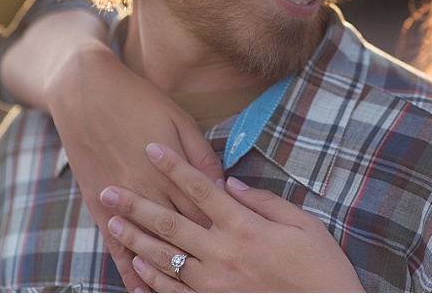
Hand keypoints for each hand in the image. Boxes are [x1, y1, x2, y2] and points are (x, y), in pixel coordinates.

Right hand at [3, 9, 224, 291]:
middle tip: (225, 274)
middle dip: (203, 254)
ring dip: (167, 270)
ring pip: (148, 244)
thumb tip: (223, 183)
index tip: (243, 248)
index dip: (224, 230)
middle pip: (181, 232)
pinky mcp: (98, 204)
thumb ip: (201, 156)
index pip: (204, 211)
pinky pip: (114, 246)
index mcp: (172, 171)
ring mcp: (121, 200)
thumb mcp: (180, 120)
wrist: (86, 91)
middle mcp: (148, 191)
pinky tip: (138, 289)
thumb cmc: (140, 101)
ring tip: (188, 292)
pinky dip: (128, 270)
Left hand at [100, 143, 364, 292]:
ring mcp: (215, 284)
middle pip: (171, 222)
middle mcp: (224, 253)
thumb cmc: (322, 268)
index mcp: (245, 226)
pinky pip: (175, 293)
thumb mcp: (305, 225)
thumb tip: (232, 184)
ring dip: (136, 239)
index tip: (151, 148)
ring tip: (113, 223)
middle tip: (109, 190)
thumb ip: (266, 202)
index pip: (201, 188)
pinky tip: (137, 266)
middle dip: (137, 204)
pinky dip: (152, 280)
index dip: (174, 166)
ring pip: (166, 257)